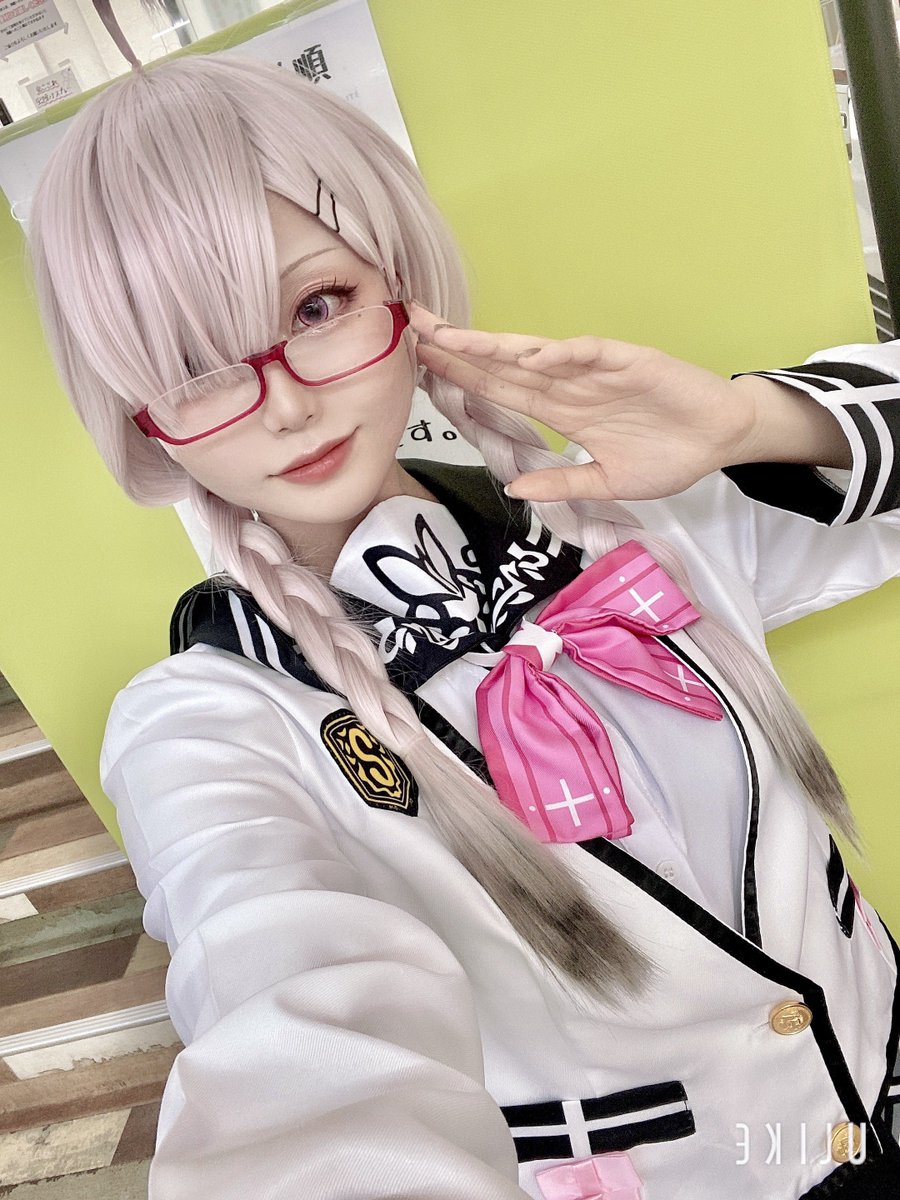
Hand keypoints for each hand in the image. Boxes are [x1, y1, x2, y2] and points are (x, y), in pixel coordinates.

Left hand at [411, 304, 758, 503]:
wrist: (721, 440)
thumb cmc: (669, 456)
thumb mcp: (608, 482)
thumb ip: (564, 482)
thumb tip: (516, 490)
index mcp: (561, 411)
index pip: (499, 389)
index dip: (461, 376)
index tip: (422, 363)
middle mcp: (569, 385)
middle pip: (504, 363)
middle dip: (460, 346)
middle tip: (414, 325)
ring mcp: (596, 370)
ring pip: (535, 353)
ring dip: (495, 344)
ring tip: (453, 335)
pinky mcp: (629, 361)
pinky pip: (587, 353)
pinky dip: (559, 353)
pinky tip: (527, 355)